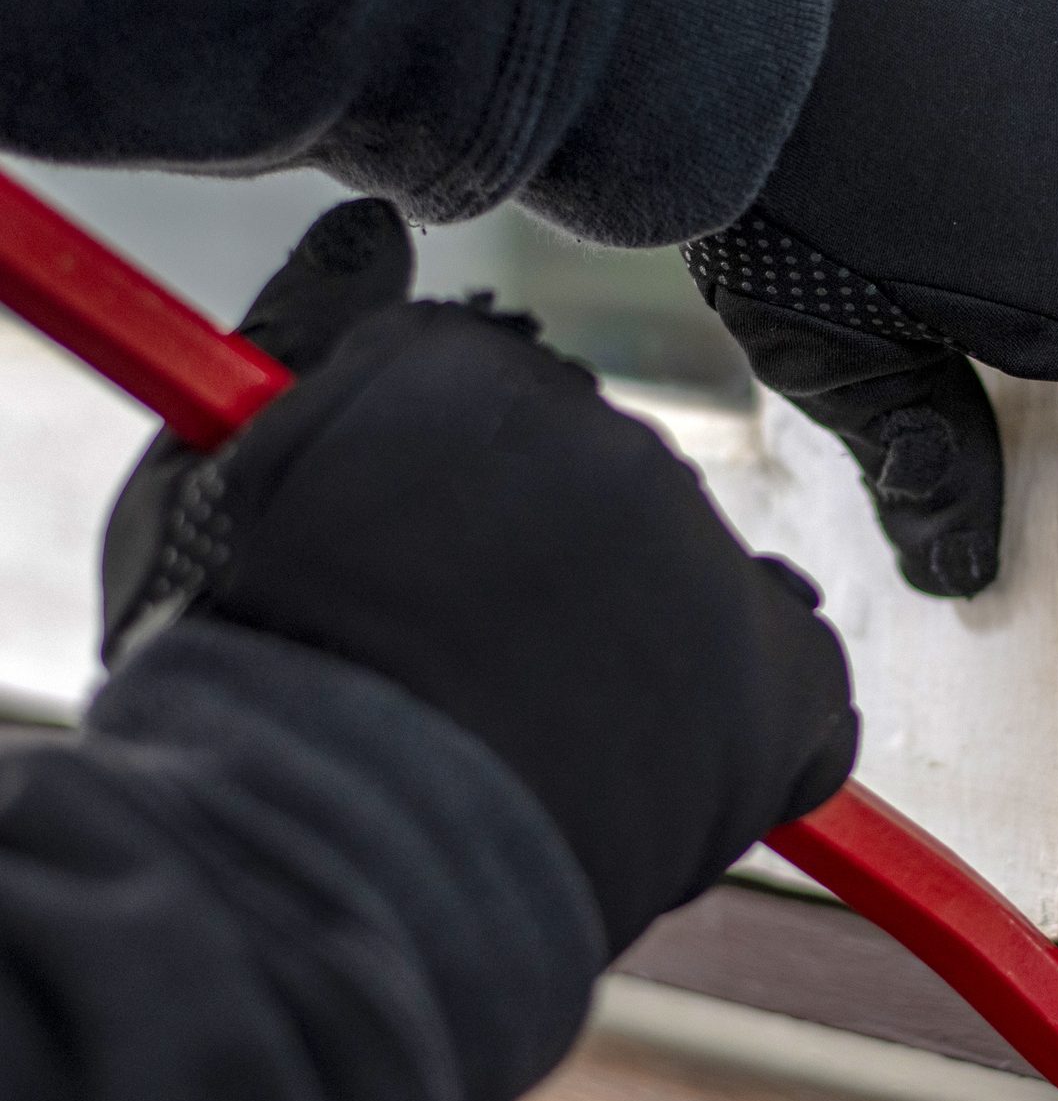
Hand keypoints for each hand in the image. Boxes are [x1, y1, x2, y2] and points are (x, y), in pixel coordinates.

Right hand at [102, 200, 857, 953]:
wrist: (333, 868)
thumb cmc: (250, 695)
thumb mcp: (213, 495)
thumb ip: (304, 349)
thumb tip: (372, 232)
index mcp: (471, 374)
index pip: (504, 413)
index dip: (468, 516)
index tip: (435, 586)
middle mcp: (609, 436)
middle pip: (608, 493)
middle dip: (560, 579)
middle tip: (485, 684)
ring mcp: (705, 552)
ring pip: (698, 579)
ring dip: (650, 650)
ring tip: (560, 744)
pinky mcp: (788, 670)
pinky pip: (801, 667)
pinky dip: (758, 717)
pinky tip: (670, 767)